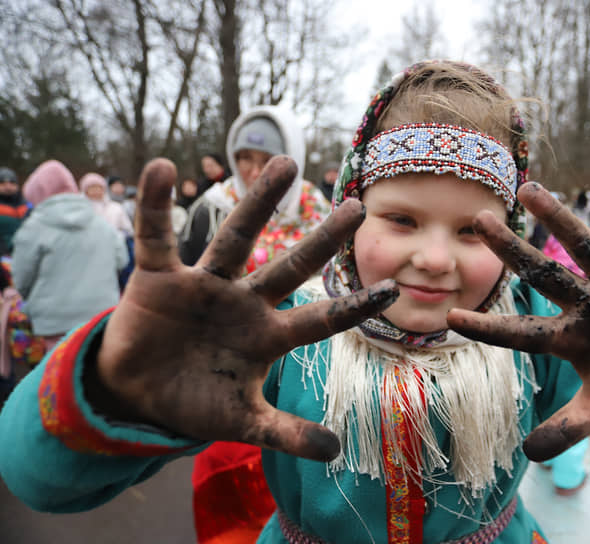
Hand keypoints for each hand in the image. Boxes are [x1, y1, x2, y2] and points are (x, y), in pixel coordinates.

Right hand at [89, 157, 397, 461]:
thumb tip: (336, 452)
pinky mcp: (160, 278)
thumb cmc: (195, 403)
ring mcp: (205, 286)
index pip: (320, 319)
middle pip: (290, 266)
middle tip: (357, 207)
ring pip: (235, 237)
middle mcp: (244, 303)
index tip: (392, 290)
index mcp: (267, 336)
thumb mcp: (242, 423)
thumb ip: (286, 434)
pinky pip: (159, 236)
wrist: (136, 395)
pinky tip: (162, 168)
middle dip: (322, 240)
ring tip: (285, 163)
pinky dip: (155, 205)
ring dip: (258, 201)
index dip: (353, 307)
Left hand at [446, 162, 589, 461]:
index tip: (449, 318)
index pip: (521, 333)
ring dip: (559, 218)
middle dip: (512, 252)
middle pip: (543, 275)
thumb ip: (569, 428)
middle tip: (479, 220)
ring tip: (530, 189)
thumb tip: (528, 455)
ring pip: (583, 244)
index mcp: (568, 337)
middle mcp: (586, 303)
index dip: (489, 328)